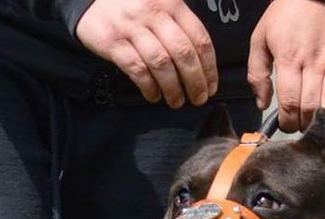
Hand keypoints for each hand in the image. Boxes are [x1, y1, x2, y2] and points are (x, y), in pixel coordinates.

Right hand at [76, 0, 217, 107]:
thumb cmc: (132, 4)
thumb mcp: (160, 1)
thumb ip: (179, 21)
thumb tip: (200, 57)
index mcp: (171, 2)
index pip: (198, 37)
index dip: (208, 66)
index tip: (211, 85)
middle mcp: (153, 13)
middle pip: (182, 53)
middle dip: (195, 81)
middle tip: (199, 99)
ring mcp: (132, 28)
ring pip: (161, 64)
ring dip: (173, 88)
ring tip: (177, 102)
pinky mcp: (113, 43)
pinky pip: (136, 69)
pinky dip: (148, 86)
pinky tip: (154, 96)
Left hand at [248, 0, 324, 130]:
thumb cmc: (290, 13)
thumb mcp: (261, 38)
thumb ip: (257, 74)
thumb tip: (262, 103)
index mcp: (291, 58)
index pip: (290, 102)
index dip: (287, 122)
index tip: (285, 125)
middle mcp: (316, 61)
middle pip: (311, 107)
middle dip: (303, 125)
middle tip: (300, 126)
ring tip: (318, 126)